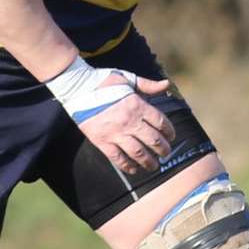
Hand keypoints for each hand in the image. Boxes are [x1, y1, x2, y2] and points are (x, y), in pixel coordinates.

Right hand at [44, 56, 175, 173]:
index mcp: (137, 105)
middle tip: (166, 153)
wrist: (77, 88)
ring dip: (149, 161)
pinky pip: (118, 158)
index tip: (171, 136)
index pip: (160, 122)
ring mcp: (115, 133)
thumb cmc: (103, 81)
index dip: (169, 131)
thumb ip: (148, 85)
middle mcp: (129, 121)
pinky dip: (127, 166)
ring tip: (154, 166)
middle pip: (153, 140)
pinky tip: (134, 169)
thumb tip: (167, 84)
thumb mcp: (128, 79)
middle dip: (163, 149)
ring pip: (138, 152)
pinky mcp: (102, 141)